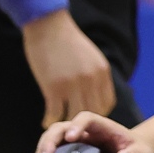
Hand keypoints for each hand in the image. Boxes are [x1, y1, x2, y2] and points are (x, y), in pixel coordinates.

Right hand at [21, 11, 114, 127]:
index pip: (107, 103)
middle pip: (93, 112)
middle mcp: (91, 80)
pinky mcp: (54, 87)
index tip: (86, 117)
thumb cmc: (66, 40)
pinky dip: (51, 120)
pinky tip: (46, 121)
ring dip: (66, 123)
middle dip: (83, 122)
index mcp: (102, 72)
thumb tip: (94, 91)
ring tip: (59, 127)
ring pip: (74, 116)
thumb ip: (95, 74)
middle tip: (72, 127)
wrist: (48, 25)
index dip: (97, 113)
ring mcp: (73, 85)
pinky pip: (55, 113)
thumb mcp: (90, 56)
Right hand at [34, 112, 153, 152]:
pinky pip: (52, 152)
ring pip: (53, 138)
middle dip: (51, 139)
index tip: (71, 137)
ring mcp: (76, 142)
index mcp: (103, 127)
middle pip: (62, 127)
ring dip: (43, 149)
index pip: (86, 118)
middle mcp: (86, 131)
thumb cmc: (138, 152)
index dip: (77, 125)